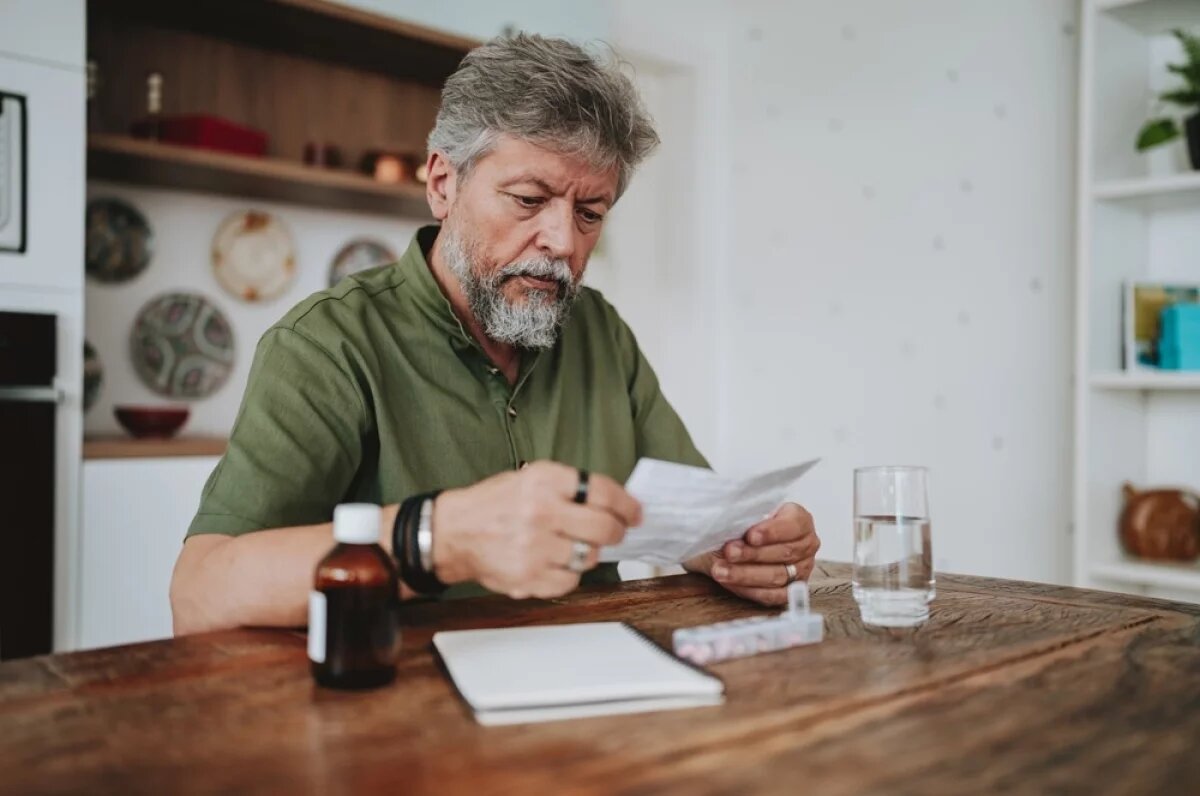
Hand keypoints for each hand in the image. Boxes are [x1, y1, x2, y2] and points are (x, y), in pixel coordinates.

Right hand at [431, 462, 641, 599]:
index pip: (602, 491)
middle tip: (616, 532)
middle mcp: (540, 512)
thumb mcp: (531, 478)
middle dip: (617, 531)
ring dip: (589, 552)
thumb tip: (617, 502)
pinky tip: (554, 562)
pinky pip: (570, 581)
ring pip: (590, 556)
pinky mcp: (528, 577)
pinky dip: (569, 574)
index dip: (626, 504)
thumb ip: (570, 487)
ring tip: (571, 544)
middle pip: (604, 527)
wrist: (453, 532)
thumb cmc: (494, 504)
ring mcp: (534, 548)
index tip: (635, 512)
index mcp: (543, 481)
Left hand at [685, 503, 818, 605]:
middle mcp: (806, 545)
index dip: (772, 532)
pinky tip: (730, 583)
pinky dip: (749, 590)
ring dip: (746, 574)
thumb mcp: (745, 514)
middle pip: (784, 552)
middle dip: (753, 554)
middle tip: (730, 552)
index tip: (751, 536)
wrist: (734, 542)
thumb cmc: (743, 524)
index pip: (793, 525)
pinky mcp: (789, 591)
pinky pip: (772, 595)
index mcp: (800, 520)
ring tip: (721, 570)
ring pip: (777, 576)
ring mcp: (801, 570)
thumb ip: (745, 517)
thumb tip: (732, 523)